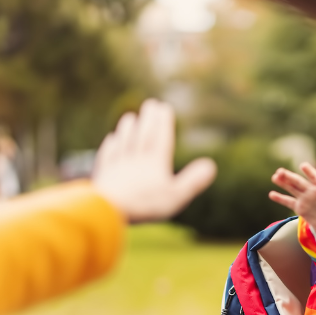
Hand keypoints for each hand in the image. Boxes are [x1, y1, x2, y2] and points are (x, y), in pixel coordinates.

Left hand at [92, 99, 216, 223]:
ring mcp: (118, 166)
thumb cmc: (145, 205)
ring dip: (127, 128)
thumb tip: (211, 165)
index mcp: (155, 163)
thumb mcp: (176, 196)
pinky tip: (111, 140)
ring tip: (129, 117)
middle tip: (150, 104)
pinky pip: (108, 155)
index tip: (164, 107)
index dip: (163, 122)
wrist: (108, 210)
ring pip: (124, 142)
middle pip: (143, 135)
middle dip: (148, 119)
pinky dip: (111, 145)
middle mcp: (136, 160)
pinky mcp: (104, 175)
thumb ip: (193, 181)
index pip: (161, 138)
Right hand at [270, 163, 315, 235]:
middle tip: (280, 171)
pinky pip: (289, 202)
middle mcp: (312, 191)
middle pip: (299, 182)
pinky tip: (271, 194)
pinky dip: (280, 198)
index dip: (309, 172)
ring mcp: (305, 199)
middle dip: (290, 177)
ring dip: (283, 183)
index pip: (315, 178)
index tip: (302, 165)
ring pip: (292, 189)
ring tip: (275, 176)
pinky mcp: (300, 208)